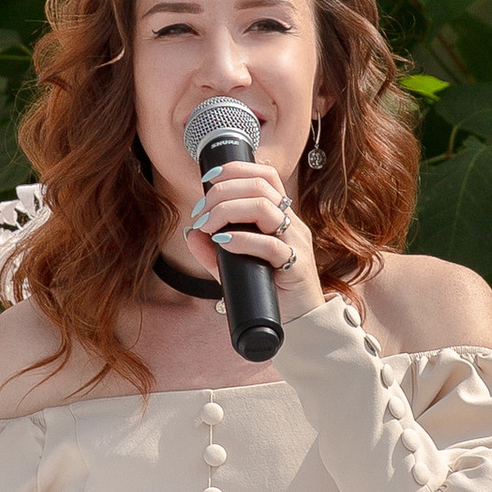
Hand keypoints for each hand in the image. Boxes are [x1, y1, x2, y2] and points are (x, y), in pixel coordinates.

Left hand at [189, 156, 323, 318]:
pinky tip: (224, 243)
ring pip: (265, 207)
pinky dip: (242, 240)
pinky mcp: (296, 266)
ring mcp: (296, 242)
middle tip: (200, 213)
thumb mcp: (234, 267)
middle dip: (222, 192)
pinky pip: (271, 245)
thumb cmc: (269, 289)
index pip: (265, 175)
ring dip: (227, 211)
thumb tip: (191, 234)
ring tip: (208, 227)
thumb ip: (211, 252)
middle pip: (260, 186)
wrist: (299, 321)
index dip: (236, 170)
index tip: (208, 179)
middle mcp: (291, 223)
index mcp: (281, 216)